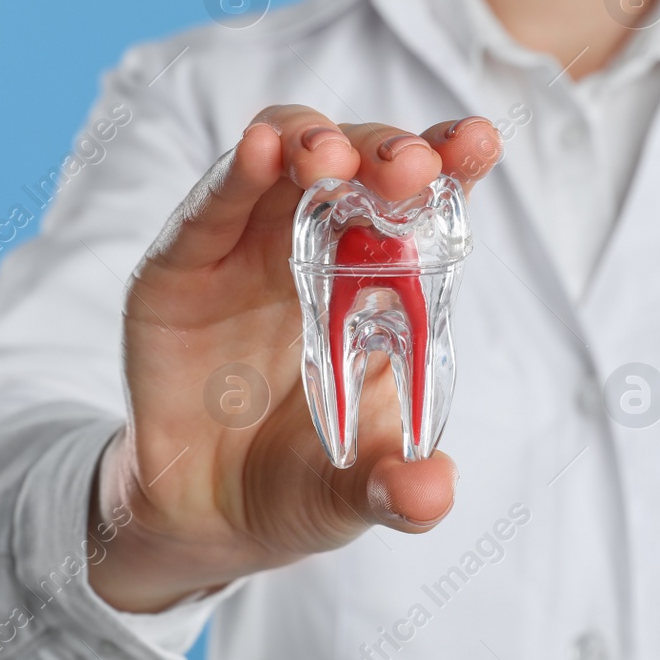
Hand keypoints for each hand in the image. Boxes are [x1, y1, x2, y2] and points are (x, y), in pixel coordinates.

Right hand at [87, 106, 501, 612]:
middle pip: (357, 167)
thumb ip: (394, 492)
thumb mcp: (356, 496)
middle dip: (386, 153)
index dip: (451, 163)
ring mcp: (247, 248)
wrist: (202, 518)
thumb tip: (433, 494)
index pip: (423, 205)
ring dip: (313, 144)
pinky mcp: (181, 266)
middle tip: (410, 168)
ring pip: (281, 161)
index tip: (478, 141)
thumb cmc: (300, 484)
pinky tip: (258, 152)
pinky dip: (235, 173)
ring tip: (330, 162)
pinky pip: (210, 208)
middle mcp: (321, 249)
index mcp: (383, 284)